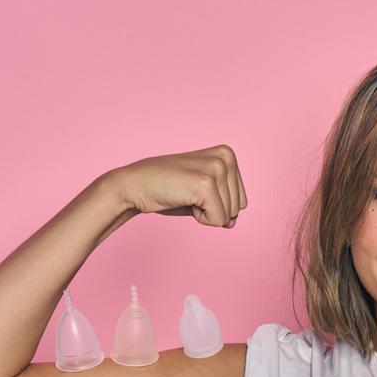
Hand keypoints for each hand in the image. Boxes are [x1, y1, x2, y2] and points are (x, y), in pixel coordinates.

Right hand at [105, 145, 246, 228]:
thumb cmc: (167, 190)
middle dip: (212, 209)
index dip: (217, 204)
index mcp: (227, 154)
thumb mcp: (203, 195)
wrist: (135, 186)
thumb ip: (224, 206)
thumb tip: (233, 222)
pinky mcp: (206, 185)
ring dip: (204, 213)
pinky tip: (183, 200)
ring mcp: (216, 169)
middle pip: (238, 208)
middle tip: (187, 194)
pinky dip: (199, 219)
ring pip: (228, 215)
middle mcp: (226, 157)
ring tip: (184, 195)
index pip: (242, 201)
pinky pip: (218, 220)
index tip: (194, 190)